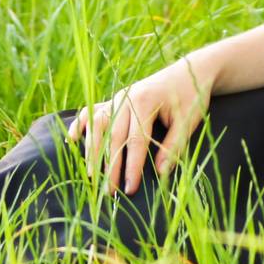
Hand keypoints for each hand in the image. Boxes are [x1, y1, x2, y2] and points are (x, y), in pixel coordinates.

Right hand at [65, 56, 214, 195]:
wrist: (191, 70)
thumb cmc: (192, 96)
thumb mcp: (188, 121)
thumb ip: (174, 146)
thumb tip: (161, 173)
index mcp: (145, 102)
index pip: (135, 141)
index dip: (132, 167)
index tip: (130, 189)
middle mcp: (126, 98)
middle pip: (113, 137)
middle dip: (110, 167)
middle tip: (109, 193)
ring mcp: (118, 97)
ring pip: (98, 124)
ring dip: (92, 150)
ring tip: (91, 175)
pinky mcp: (116, 98)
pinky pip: (93, 110)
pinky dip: (81, 124)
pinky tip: (72, 139)